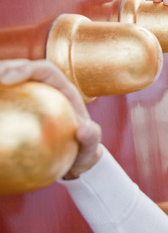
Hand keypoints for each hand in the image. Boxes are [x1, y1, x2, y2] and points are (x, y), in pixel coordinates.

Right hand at [0, 59, 101, 178]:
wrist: (69, 164)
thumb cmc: (80, 153)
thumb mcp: (90, 150)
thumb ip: (92, 139)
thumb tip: (84, 129)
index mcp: (62, 90)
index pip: (44, 69)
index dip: (24, 68)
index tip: (7, 79)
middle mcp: (43, 89)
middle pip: (18, 69)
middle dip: (0, 68)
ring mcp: (27, 99)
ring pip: (5, 83)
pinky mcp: (16, 110)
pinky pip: (3, 103)